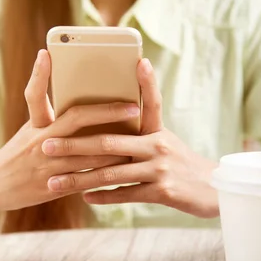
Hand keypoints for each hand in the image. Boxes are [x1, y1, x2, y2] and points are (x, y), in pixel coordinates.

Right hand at [0, 50, 140, 211]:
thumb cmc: (16, 154)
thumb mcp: (28, 130)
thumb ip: (49, 115)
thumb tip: (76, 99)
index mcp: (35, 125)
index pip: (39, 96)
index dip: (42, 75)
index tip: (51, 56)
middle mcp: (41, 142)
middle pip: (77, 120)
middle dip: (108, 112)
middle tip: (133, 107)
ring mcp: (48, 165)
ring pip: (89, 152)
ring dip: (115, 145)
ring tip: (139, 136)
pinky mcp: (53, 186)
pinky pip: (86, 178)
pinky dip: (105, 172)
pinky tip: (124, 168)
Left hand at [40, 59, 218, 217]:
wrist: (214, 191)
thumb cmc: (183, 165)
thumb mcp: (167, 143)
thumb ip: (142, 134)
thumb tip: (112, 127)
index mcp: (157, 131)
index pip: (150, 101)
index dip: (146, 81)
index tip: (138, 62)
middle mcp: (158, 146)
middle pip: (109, 143)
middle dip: (74, 145)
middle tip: (47, 146)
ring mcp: (159, 170)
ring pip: (111, 173)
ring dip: (80, 179)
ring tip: (55, 182)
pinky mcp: (162, 192)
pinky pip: (126, 194)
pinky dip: (104, 196)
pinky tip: (85, 197)